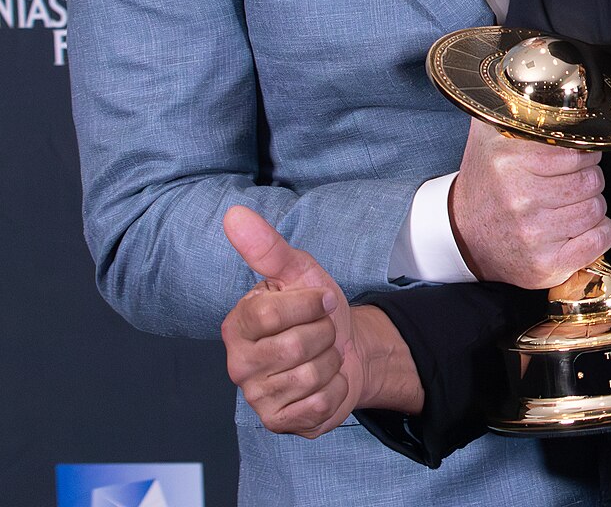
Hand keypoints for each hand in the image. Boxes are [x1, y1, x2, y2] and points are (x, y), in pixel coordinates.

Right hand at [220, 205, 363, 436]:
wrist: (351, 350)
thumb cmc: (319, 311)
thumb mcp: (301, 273)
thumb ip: (267, 247)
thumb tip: (234, 214)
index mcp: (238, 324)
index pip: (272, 313)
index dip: (311, 304)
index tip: (321, 300)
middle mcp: (238, 363)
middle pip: (295, 346)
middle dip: (325, 334)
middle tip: (323, 332)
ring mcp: (255, 396)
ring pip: (309, 376)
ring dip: (332, 361)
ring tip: (324, 355)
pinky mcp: (277, 421)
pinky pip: (317, 404)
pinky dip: (335, 389)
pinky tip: (326, 382)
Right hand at [449, 118, 610, 288]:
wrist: (463, 235)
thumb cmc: (487, 183)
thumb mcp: (490, 134)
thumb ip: (514, 102)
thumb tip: (542, 69)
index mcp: (508, 161)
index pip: (578, 151)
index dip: (581, 153)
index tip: (570, 159)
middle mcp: (519, 199)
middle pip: (592, 180)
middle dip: (586, 179)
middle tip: (567, 184)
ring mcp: (533, 235)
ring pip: (597, 208)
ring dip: (590, 205)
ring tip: (567, 205)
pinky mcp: (544, 265)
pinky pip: (600, 240)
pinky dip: (599, 233)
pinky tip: (578, 228)